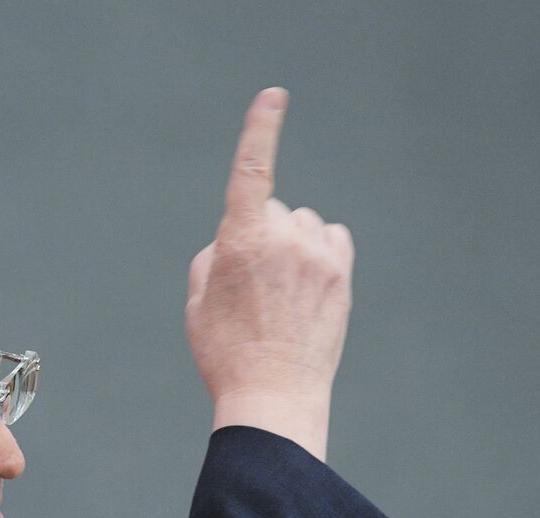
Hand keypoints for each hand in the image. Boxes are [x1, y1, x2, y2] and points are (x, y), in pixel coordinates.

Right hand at [185, 88, 353, 459]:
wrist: (274, 396)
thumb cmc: (226, 353)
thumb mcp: (198, 303)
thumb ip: (214, 256)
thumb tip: (237, 239)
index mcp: (240, 241)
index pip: (252, 172)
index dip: (261, 130)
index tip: (274, 97)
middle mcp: (283, 240)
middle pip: (274, 211)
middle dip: (262, 235)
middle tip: (254, 287)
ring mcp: (317, 255)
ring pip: (304, 225)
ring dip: (292, 244)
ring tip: (282, 294)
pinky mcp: (341, 273)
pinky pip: (332, 238)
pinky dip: (320, 251)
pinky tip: (309, 284)